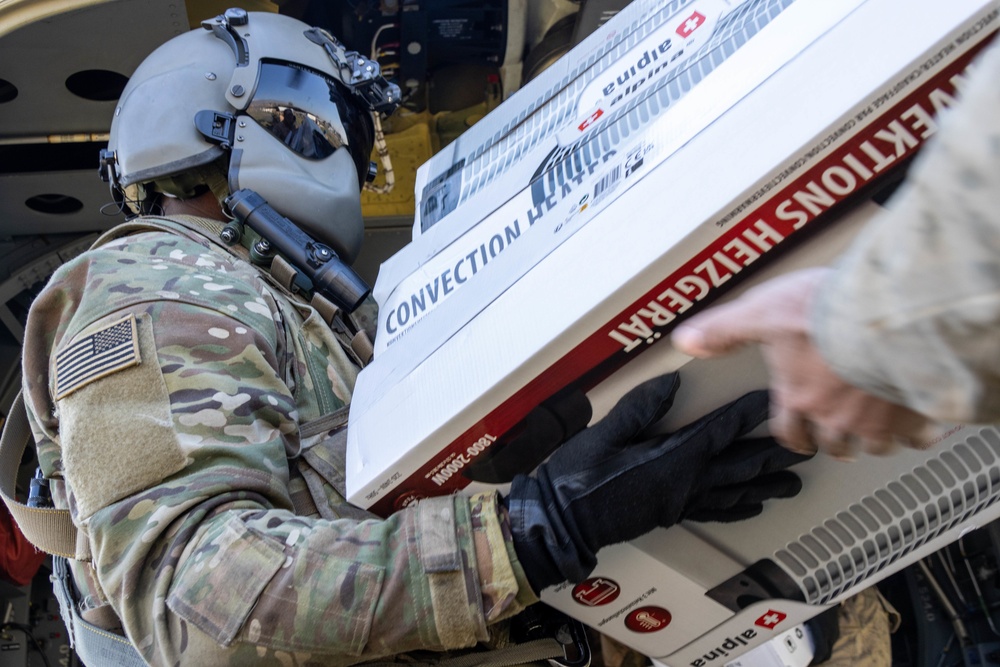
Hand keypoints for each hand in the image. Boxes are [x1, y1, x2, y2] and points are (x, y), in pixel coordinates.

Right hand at [505, 373, 805, 590]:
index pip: (722, 431)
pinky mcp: (672, 514)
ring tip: (792, 480)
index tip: (770, 399)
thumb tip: (670, 383)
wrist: (562, 521)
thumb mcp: (603, 434)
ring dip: (767, 483)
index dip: (750, 413)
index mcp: (671, 459)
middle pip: (742, 466)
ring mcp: (681, 502)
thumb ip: (640, 407)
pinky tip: (753, 505)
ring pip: (736, 491)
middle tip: (804, 445)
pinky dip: (740, 507)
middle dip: (775, 454)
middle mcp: (684, 483)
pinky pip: (716, 511)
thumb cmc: (578, 479)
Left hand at [671, 267, 930, 457]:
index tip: (798, 440)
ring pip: (875, 444)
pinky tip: (922, 422)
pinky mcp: (917, 411)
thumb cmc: (824, 312)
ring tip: (878, 432)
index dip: (793, 437)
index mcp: (799, 396)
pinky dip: (920, 431)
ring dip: (874, 440)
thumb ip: (725, 330)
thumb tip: (686, 341)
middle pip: (834, 444)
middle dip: (834, 442)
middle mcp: (836, 415)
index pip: (789, 431)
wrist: (888, 314)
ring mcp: (878, 418)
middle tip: (838, 441)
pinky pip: (920, 434)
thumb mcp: (761, 312)